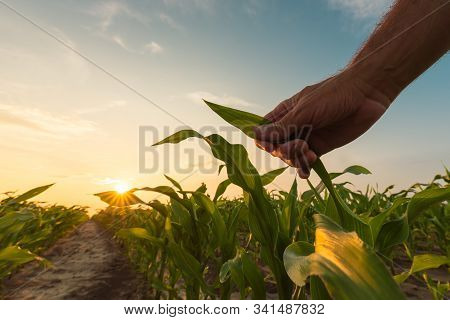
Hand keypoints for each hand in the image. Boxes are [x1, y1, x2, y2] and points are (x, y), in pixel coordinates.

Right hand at [254, 69, 390, 177]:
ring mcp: (307, 138)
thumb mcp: (305, 111)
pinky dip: (304, 168)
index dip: (264, 142)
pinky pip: (307, 162)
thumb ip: (283, 127)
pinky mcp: (321, 148)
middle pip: (276, 147)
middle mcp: (294, 127)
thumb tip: (257, 136)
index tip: (271, 146)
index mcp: (285, 113)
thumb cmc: (332, 95)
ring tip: (309, 154)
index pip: (265, 131)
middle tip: (298, 145)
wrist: (365, 95)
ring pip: (291, 156)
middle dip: (283, 151)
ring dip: (295, 159)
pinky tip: (306, 172)